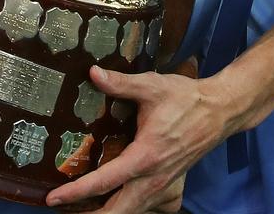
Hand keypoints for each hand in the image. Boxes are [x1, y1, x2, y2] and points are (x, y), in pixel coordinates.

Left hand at [45, 64, 226, 212]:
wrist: (220, 111)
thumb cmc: (186, 98)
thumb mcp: (152, 86)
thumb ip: (121, 83)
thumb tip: (93, 74)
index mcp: (145, 156)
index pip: (105, 181)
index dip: (76, 191)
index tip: (54, 197)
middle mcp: (153, 178)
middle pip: (117, 212)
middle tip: (63, 209)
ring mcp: (163, 185)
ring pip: (131, 212)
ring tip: (81, 208)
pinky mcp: (170, 186)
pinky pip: (144, 207)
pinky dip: (125, 209)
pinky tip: (112, 199)